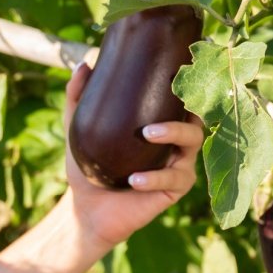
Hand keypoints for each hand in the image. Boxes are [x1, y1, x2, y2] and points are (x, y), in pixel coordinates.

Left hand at [61, 62, 204, 252]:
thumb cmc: (89, 165)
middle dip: (180, 112)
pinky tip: (134, 180)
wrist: (86, 208)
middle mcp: (174, 142)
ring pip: (192, 145)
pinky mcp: (174, 190)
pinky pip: (173, 180)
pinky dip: (154, 178)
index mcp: (160, 124)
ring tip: (147, 135)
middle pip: (194, 120)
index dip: (187, 87)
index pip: (181, 101)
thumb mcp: (78, 129)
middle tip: (151, 117)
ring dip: (173, 136)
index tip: (177, 72)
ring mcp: (178, 165)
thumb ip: (78, 97)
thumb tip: (83, 64)